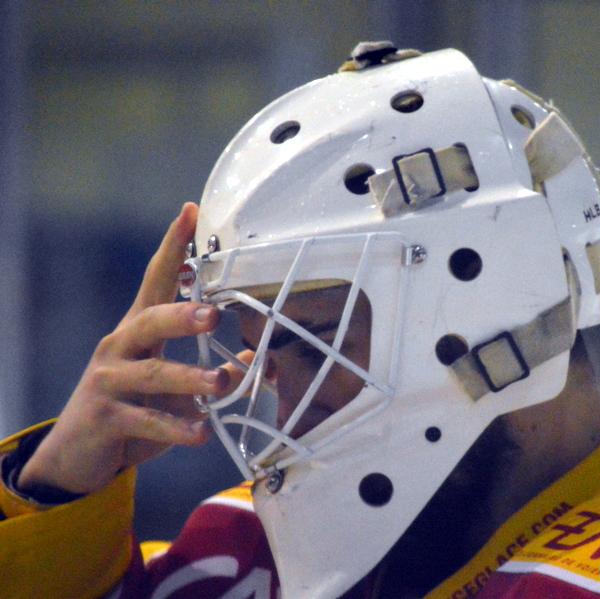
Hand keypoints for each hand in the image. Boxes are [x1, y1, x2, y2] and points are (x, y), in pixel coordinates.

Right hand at [18, 203, 229, 494]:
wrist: (76, 455)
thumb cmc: (132, 409)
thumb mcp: (173, 389)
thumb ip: (210, 372)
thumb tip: (258, 362)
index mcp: (139, 330)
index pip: (156, 279)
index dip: (173, 246)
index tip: (192, 212)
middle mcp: (120, 347)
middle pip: (151, 320)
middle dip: (182, 315)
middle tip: (214, 315)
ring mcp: (108, 381)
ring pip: (152, 373)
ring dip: (190, 378)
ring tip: (221, 382)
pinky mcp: (104, 417)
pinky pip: (146, 420)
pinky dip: (176, 427)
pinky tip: (200, 432)